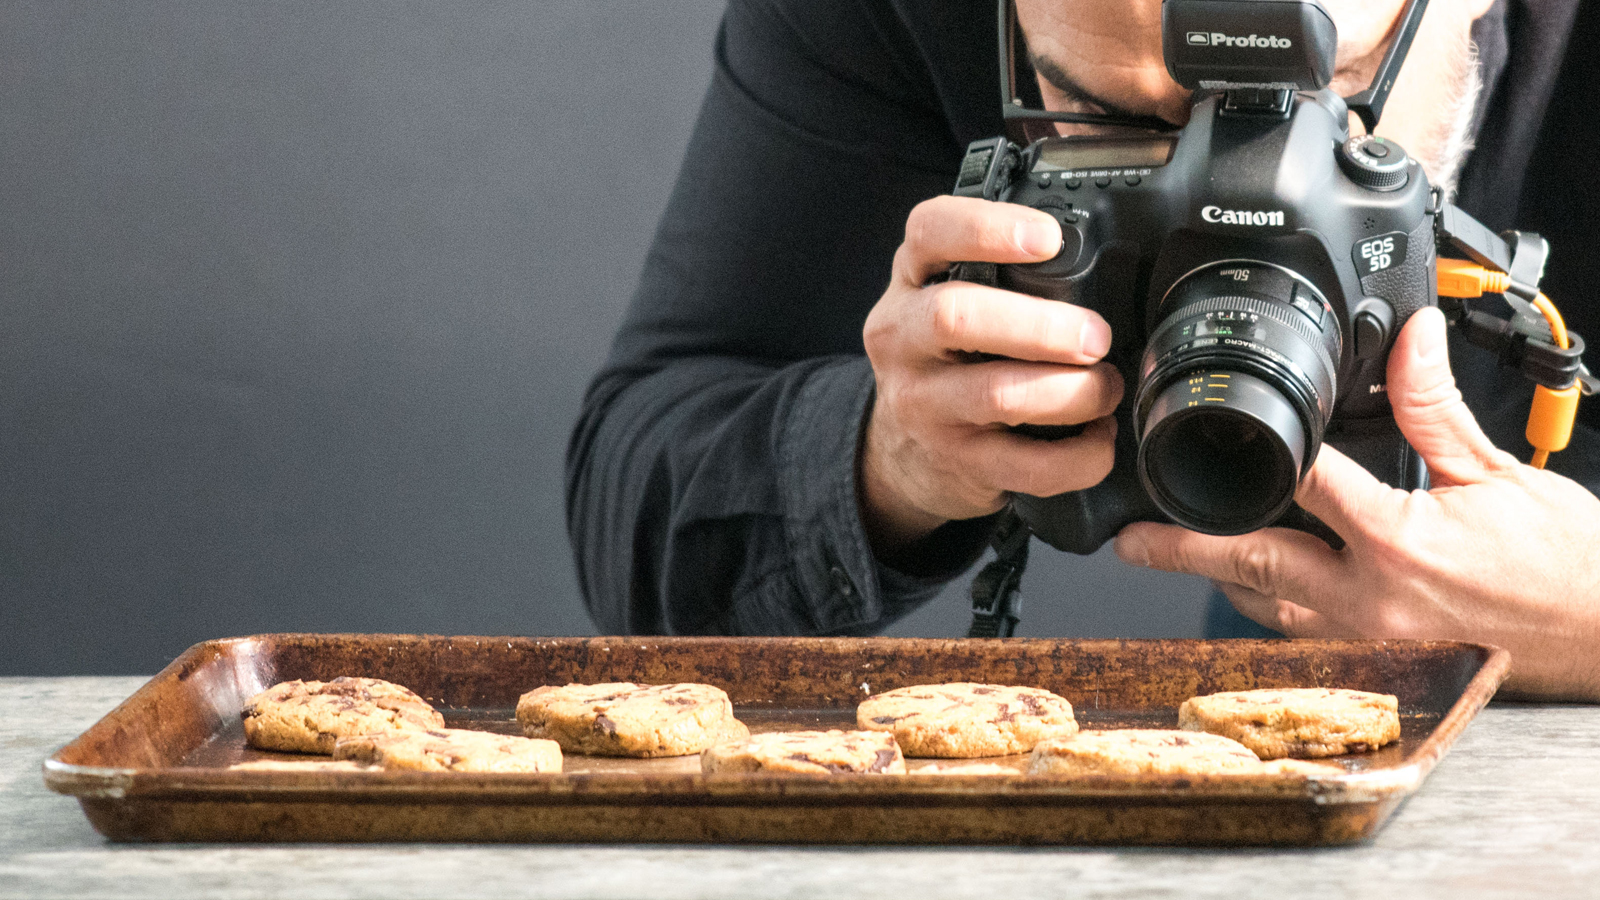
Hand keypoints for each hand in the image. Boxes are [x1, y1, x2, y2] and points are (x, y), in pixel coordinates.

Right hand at [860, 195, 1122, 555]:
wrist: (901, 451)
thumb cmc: (947, 359)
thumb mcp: (946, 298)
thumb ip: (997, 268)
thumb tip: (1104, 244)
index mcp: (912, 283)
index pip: (929, 233)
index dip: (987, 229)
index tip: (1048, 238)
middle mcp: (905, 339)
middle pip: (956, 318)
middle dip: (1041, 325)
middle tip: (1096, 336)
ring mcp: (925, 404)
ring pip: (998, 394)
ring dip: (1071, 392)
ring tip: (1106, 387)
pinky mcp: (958, 461)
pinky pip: (1026, 465)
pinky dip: (1078, 456)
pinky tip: (1097, 439)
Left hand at [1114, 307, 1599, 699]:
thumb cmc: (1566, 566)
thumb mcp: (1499, 472)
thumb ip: (1437, 408)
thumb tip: (1412, 338)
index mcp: (1399, 542)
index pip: (1301, 482)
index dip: (1257, 451)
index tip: (1203, 433)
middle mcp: (1370, 599)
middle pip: (1250, 564)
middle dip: (1183, 547)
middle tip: (1129, 538)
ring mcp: (1368, 638)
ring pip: (1266, 609)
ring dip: (1221, 580)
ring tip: (1173, 553)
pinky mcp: (1377, 661)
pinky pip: (1300, 635)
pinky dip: (1269, 608)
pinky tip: (1250, 588)